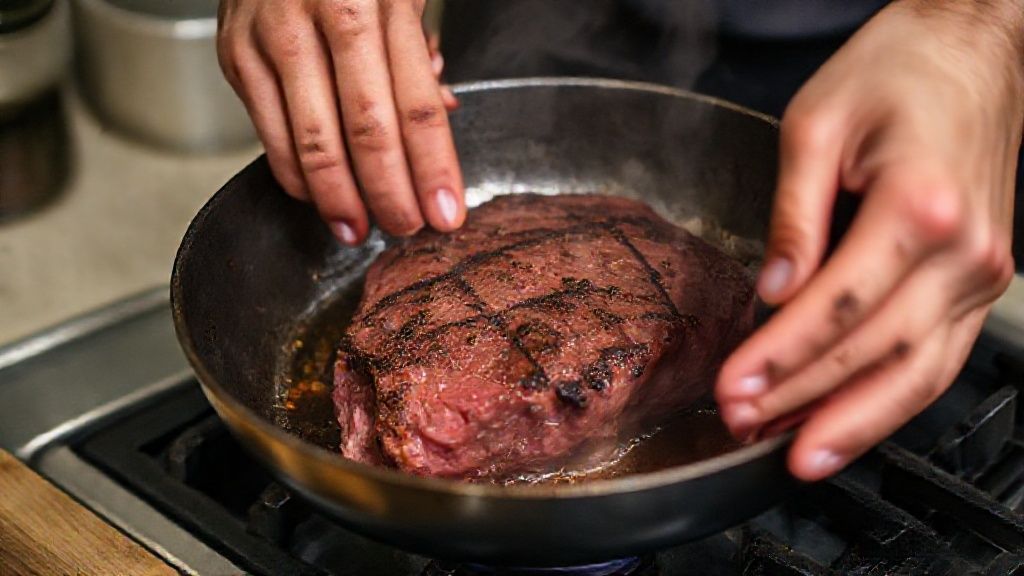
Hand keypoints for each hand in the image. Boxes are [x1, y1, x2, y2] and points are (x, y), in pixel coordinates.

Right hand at [217, 0, 464, 243]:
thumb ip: (416, 50)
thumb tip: (441, 113)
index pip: (416, 104)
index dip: (434, 168)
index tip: (449, 214)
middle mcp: (326, 13)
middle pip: (366, 129)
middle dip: (391, 194)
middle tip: (408, 229)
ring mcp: (274, 35)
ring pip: (312, 140)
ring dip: (340, 199)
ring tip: (360, 231)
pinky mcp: (236, 53)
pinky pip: (268, 133)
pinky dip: (295, 175)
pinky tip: (318, 198)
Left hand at [716, 0, 1023, 480]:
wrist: (976, 46)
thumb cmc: (896, 70)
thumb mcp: (817, 125)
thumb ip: (793, 217)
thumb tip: (770, 294)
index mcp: (922, 204)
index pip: (837, 305)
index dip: (780, 356)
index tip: (731, 387)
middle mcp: (965, 250)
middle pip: (876, 350)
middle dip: (804, 399)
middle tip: (744, 425)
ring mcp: (983, 272)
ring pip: (918, 373)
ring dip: (853, 422)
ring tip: (794, 455)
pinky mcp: (981, 280)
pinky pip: (938, 357)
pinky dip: (891, 399)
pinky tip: (847, 423)